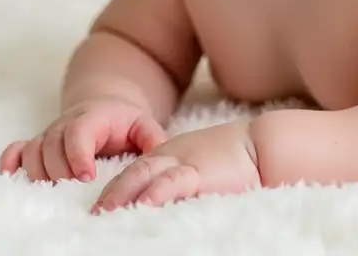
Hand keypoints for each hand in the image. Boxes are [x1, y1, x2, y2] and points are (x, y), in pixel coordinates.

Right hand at [0, 95, 167, 183]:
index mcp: (92, 118)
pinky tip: (12, 176)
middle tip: (74, 190)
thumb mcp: (144, 124)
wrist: (104, 105)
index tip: (87, 177)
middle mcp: (65, 124)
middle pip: (51, 146)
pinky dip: (10, 162)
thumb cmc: (124, 121)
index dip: (78, 155)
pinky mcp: (37, 143)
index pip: (78, 132)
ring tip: (53, 192)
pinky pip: (16, 149)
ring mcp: (49, 133)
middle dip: (60, 171)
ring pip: (33, 151)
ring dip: (38, 173)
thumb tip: (160, 158)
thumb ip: (154, 138)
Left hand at [91, 120, 260, 211]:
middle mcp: (172, 156)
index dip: (118, 188)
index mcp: (172, 154)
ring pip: (144, 175)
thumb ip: (182, 181)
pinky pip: (171, 182)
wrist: (263, 144)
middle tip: (95, 213)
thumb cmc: (237, 160)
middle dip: (112, 193)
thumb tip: (167, 206)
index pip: (137, 171)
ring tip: (105, 214)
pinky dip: (155, 193)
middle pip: (133, 172)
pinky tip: (143, 205)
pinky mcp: (198, 173)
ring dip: (123, 194)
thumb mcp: (202, 167)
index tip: (103, 207)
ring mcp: (184, 163)